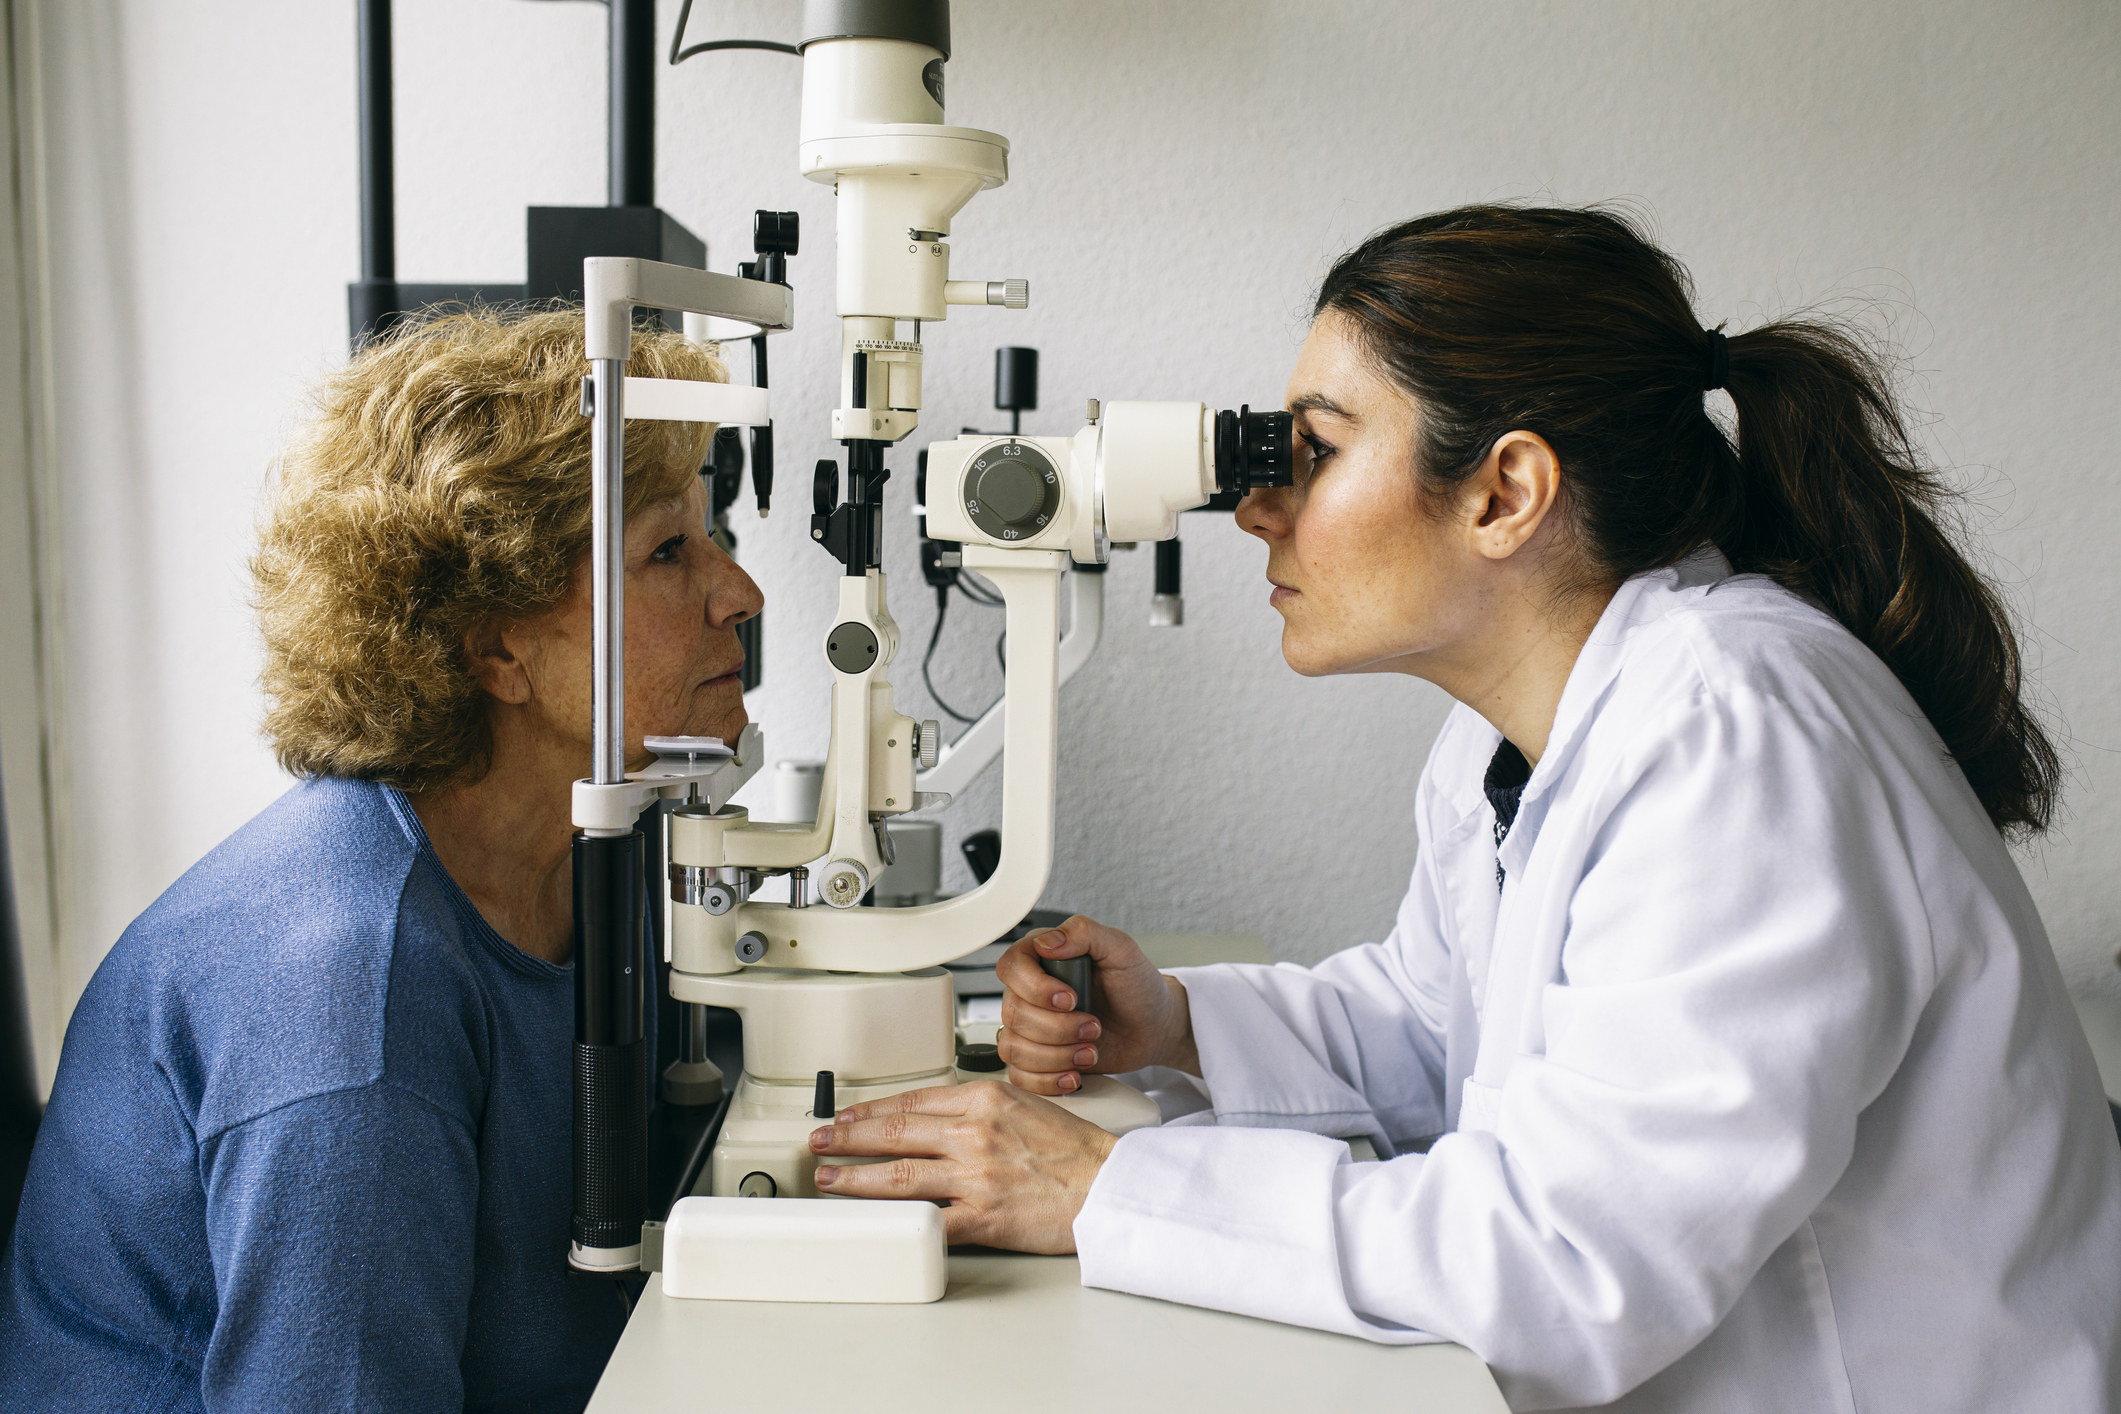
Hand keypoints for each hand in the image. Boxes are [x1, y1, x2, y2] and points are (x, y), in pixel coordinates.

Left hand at [809, 1081, 1114, 1251]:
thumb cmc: (1077, 1152)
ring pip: (899, 1173)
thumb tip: (940, 1120)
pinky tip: (872, 1224)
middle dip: (848, 1137)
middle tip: (819, 1141)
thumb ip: (981, 1110)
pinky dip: (895, 1224)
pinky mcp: (982, 1216)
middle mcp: (975, 1132)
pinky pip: (928, 1221)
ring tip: (828, 1178)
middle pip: (895, 1131)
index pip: (913, 1099)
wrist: (1110, 1186)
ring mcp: (976, 1174)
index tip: (847, 1117)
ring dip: (855, 1177)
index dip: (871, 1110)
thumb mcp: (1026, 1106)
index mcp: (986, 1099)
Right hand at [994, 915, 1197, 1095]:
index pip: (1011, 967)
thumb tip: (1047, 942)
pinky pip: (1020, 1076)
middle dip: (1058, 1028)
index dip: (1035, 988)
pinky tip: (1075, 1074)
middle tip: (1094, 1027)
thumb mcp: (1121, 949)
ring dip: (1056, 1056)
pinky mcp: (1037, 1060)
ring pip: (1013, 1048)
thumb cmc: (1137, 986)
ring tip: (1090, 1051)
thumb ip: (1084, 933)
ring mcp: (1031, 1028)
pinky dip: (1048, 1080)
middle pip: (1014, 1014)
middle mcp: (1029, 992)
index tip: (1070, 999)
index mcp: (1042, 958)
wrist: (1153, 1027)